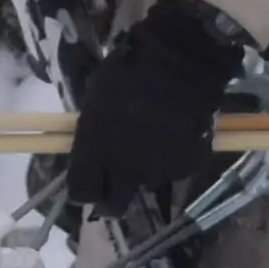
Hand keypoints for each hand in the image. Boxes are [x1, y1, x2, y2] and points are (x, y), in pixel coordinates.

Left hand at [69, 0, 256, 234]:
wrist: (180, 60)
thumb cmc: (128, 70)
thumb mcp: (95, 99)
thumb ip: (90, 133)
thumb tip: (92, 150)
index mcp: (95, 150)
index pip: (81, 192)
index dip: (84, 190)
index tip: (89, 180)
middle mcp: (125, 169)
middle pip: (114, 207)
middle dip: (111, 200)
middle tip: (117, 182)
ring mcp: (158, 170)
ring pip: (147, 184)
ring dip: (145, 171)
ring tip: (153, 142)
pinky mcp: (187, 166)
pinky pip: (174, 171)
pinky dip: (173, 159)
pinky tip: (175, 135)